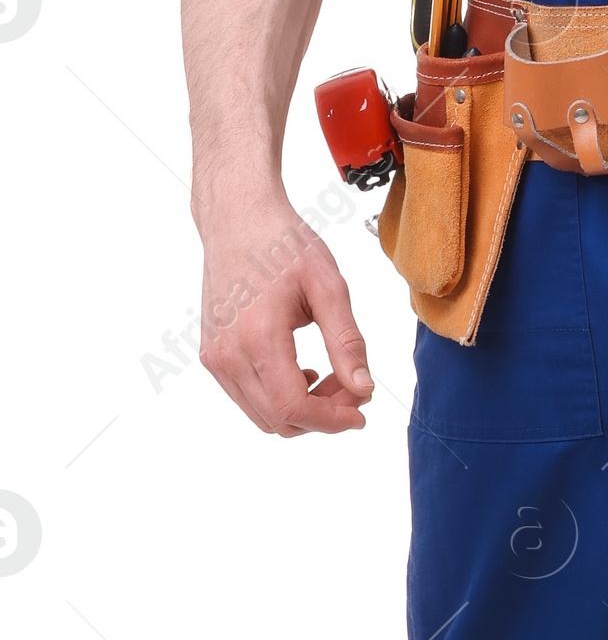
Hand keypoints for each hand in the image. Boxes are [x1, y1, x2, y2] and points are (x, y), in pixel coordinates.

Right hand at [198, 195, 373, 437]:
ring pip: (263, 416)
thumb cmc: (283, 243)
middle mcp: (228, 354)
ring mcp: (215, 356)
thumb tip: (363, 389)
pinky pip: (247, 398)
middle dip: (323, 415)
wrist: (237, 218)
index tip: (360, 413)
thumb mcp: (329, 287)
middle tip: (352, 387)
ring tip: (330, 375)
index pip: (295, 408)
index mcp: (258, 337)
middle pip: (279, 420)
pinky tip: (301, 369)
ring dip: (302, 409)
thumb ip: (347, 342)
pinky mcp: (211, 353)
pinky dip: (279, 398)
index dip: (333, 421)